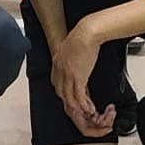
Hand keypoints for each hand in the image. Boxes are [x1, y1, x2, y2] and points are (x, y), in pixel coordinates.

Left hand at [52, 24, 114, 138]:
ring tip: (85, 111)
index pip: (56, 82)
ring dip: (77, 106)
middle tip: (77, 107)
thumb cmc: (81, 37)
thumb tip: (74, 62)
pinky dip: (83, 105)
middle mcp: (59, 70)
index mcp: (57, 62)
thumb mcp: (69, 48)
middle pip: (60, 92)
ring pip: (68, 97)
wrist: (86, 33)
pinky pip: (78, 96)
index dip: (63, 91)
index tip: (70, 95)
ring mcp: (67, 74)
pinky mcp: (77, 77)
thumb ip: (68, 57)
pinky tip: (89, 108)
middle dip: (69, 101)